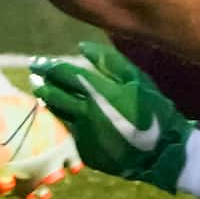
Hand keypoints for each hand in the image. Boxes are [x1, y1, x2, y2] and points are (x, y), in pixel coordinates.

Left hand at [28, 37, 191, 192]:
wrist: (163, 151)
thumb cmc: (153, 109)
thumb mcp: (137, 79)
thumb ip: (109, 61)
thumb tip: (82, 46)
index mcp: (98, 92)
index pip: (63, 74)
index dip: (48, 67)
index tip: (38, 62)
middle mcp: (86, 113)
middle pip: (54, 95)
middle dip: (42, 84)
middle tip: (36, 77)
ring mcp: (84, 134)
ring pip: (59, 114)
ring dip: (51, 102)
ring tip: (47, 94)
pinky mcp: (85, 152)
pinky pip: (71, 132)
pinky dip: (68, 121)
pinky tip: (71, 116)